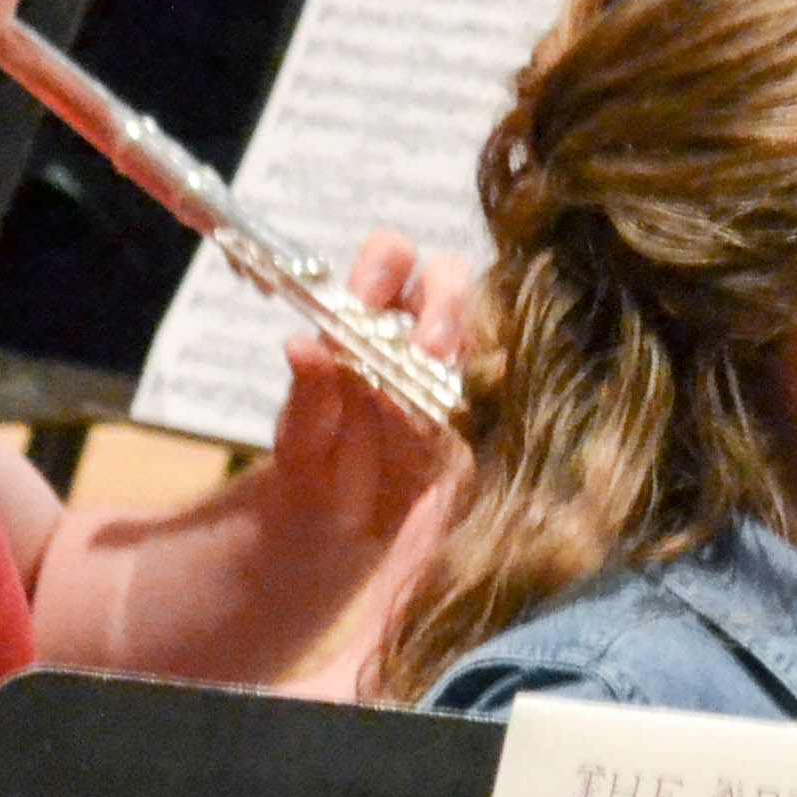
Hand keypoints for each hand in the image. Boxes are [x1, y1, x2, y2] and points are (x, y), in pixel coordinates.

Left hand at [263, 230, 469, 544]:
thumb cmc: (315, 473)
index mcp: (361, 324)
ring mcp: (449, 373)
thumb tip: (300, 343)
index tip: (372, 302)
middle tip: (431, 348)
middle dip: (446, 299)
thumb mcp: (301, 442)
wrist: (343, 536)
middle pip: (447, 276)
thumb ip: (306, 398)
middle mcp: (411, 336)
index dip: (386, 267)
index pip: (387, 259)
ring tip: (443, 380)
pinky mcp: (476, 417)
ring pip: (481, 322)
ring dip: (467, 342)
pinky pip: (496, 386)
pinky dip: (485, 391)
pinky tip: (455, 422)